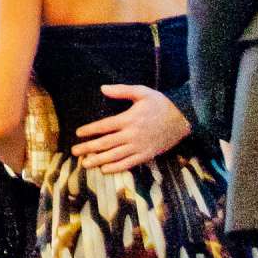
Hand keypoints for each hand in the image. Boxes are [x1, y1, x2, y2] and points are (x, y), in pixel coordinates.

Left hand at [75, 84, 189, 172]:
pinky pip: (128, 164)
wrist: (183, 119)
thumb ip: (122, 90)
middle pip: (106, 143)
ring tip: (85, 163)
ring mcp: (139, 147)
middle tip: (74, 152)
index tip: (78, 133)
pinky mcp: (146, 155)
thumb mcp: (142, 92)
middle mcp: (132, 135)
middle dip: (88, 148)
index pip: (104, 126)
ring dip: (98, 160)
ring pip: (115, 156)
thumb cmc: (161, 104)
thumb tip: (103, 88)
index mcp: (129, 119)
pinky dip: (116, 168)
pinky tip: (105, 170)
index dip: (90, 130)